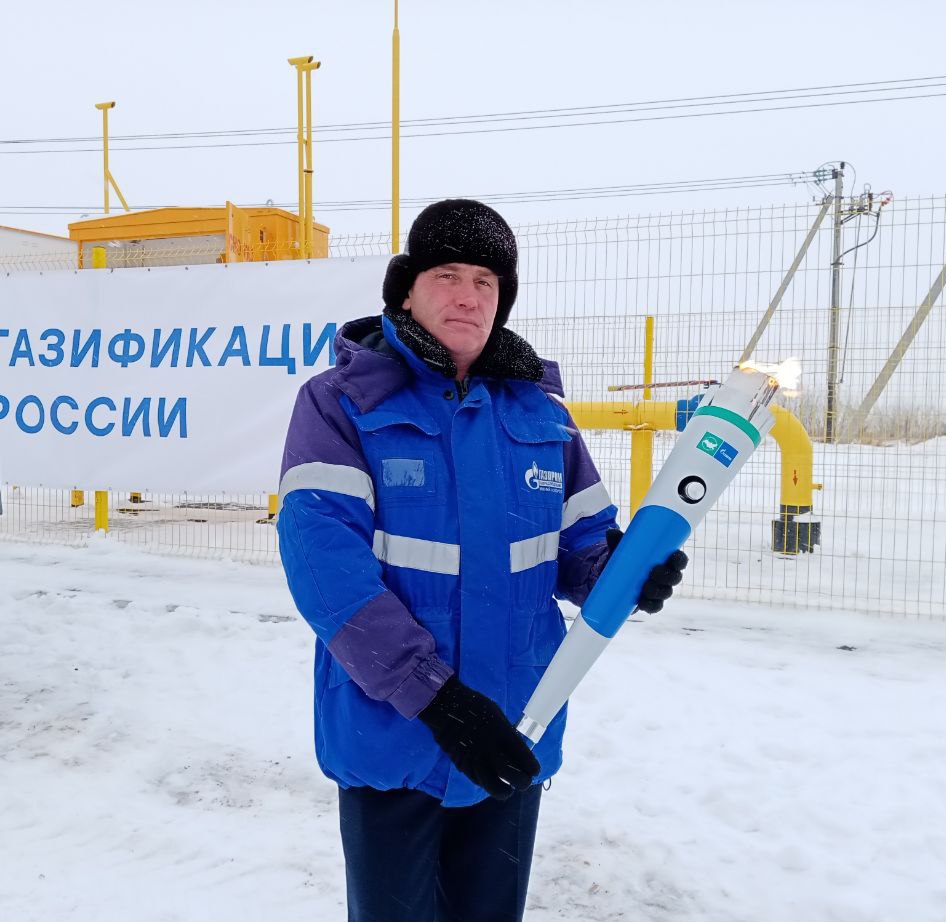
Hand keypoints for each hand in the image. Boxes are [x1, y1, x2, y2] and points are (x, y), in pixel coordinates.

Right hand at [418, 676, 539, 799]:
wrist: (445, 705)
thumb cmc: (475, 706)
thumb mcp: (497, 715)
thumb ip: (507, 734)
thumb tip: (518, 751)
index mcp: (502, 733)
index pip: (524, 758)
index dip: (532, 768)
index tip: (534, 770)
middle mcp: (490, 748)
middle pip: (512, 776)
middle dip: (523, 782)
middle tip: (524, 781)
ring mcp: (475, 758)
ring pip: (493, 786)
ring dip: (504, 791)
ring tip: (507, 789)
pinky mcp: (462, 764)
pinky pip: (478, 781)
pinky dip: (487, 783)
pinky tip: (491, 779)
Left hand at [606, 528, 687, 612]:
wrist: (615, 576)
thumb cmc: (626, 557)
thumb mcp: (622, 548)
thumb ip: (618, 540)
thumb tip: (611, 531)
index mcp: (665, 560)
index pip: (679, 560)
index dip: (679, 560)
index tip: (672, 556)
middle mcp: (667, 576)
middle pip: (675, 578)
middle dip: (667, 577)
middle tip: (654, 572)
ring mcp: (660, 590)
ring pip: (666, 592)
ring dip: (658, 591)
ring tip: (645, 587)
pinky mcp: (650, 602)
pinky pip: (655, 606)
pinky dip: (650, 605)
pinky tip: (643, 603)